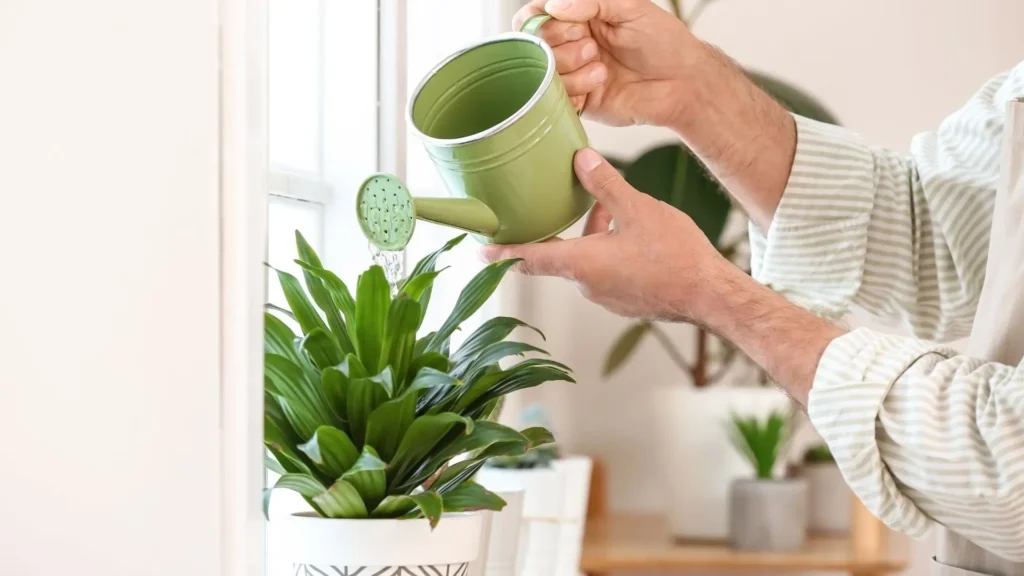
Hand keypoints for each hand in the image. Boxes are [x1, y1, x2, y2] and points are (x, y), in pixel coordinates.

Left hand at [481, 148, 727, 322]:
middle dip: (560, 229)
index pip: (528, 258)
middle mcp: (587, 285)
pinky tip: (630, 232)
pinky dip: (608, 250)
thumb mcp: (637, 209)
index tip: (480, 252)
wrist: (710, 295)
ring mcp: (607, 296)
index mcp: (581, 264)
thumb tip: (580, 159)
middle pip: (559, 254)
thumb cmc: (675, 256)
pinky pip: (605, 271)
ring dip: (590, 236)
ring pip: (586, 260)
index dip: (501, 253)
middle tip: (556, 206)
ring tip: (611, 208)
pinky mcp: (625, 300)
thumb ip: (605, 184)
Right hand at [513, 0, 699, 127]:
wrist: (682, 82)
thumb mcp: (630, 7)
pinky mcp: (580, 102)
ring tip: (602, 68)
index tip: (572, 26)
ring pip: (543, 74)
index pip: (534, 16)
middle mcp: (570, 45)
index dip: (542, 22)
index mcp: (578, 18)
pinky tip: (600, 84)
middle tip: (592, 48)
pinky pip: (557, 99)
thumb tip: (552, 6)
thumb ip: (590, 1)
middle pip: (534, 46)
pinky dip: (575, 90)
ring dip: (571, 69)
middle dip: (561, 46)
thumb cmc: (663, 42)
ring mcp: (572, 75)